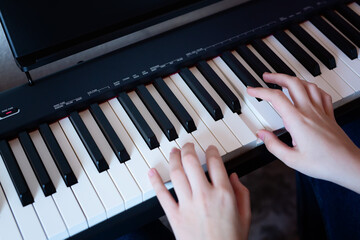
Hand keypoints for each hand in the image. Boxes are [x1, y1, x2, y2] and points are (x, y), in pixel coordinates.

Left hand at [148, 143, 250, 239]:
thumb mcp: (245, 216)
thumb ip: (242, 193)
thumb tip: (234, 176)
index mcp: (224, 193)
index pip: (215, 162)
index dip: (211, 151)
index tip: (209, 148)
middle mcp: (204, 195)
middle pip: (192, 162)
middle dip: (188, 149)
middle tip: (188, 145)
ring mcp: (188, 204)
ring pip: (177, 173)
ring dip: (173, 159)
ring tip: (173, 152)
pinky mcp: (175, 216)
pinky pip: (162, 195)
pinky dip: (155, 181)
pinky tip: (152, 172)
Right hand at [247, 72, 359, 192]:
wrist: (348, 165)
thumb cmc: (323, 163)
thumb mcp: (291, 159)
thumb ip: (273, 145)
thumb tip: (262, 134)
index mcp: (297, 121)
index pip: (276, 98)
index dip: (260, 91)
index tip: (251, 90)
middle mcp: (309, 111)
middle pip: (292, 83)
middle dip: (276, 77)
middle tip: (266, 77)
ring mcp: (321, 111)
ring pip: (307, 85)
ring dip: (293, 79)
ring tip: (283, 80)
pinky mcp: (329, 114)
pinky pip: (321, 93)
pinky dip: (311, 87)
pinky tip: (308, 89)